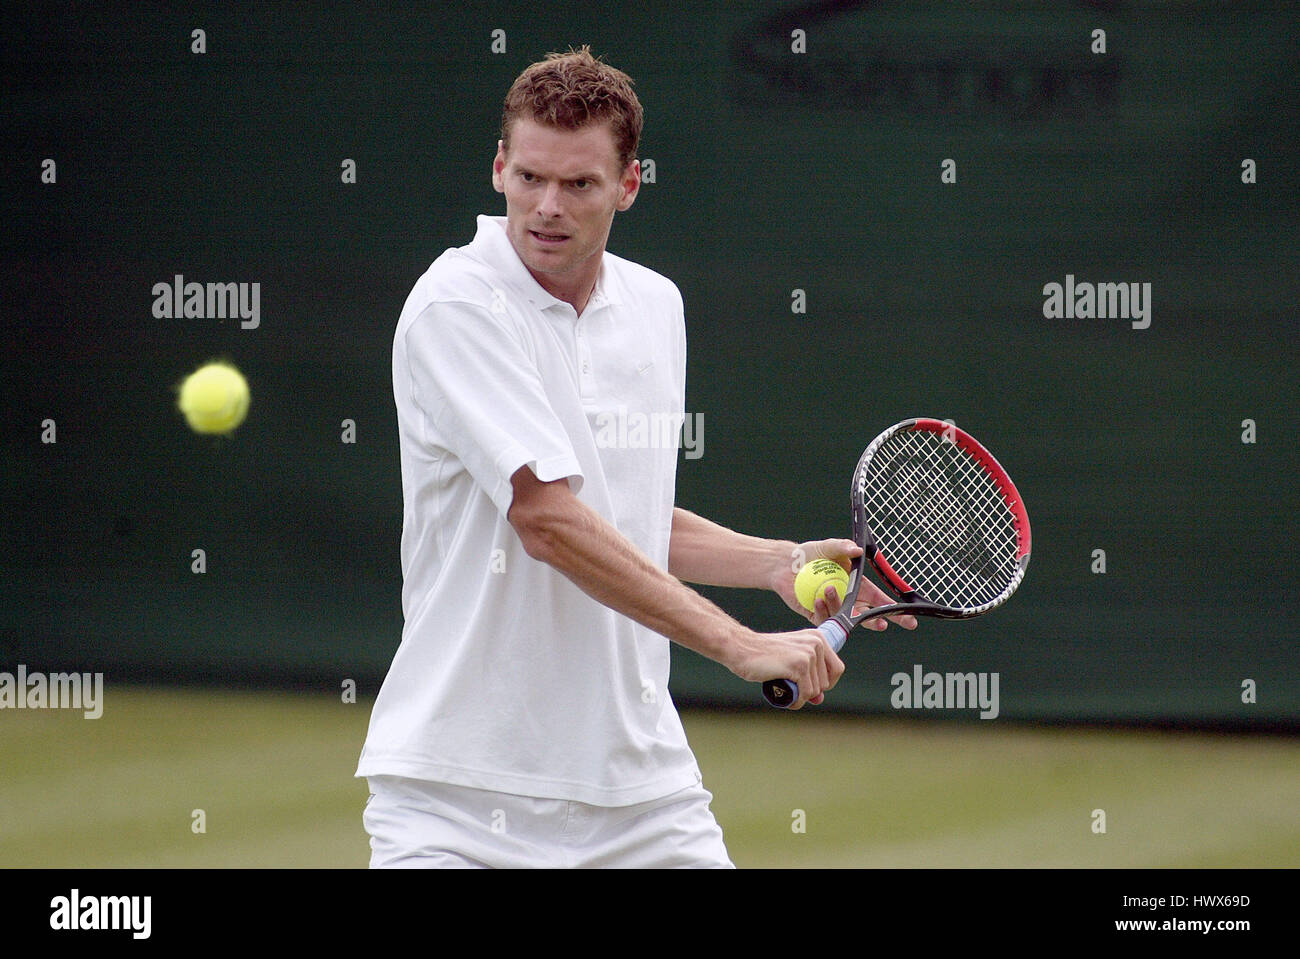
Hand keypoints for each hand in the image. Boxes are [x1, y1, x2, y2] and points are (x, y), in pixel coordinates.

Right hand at [728, 628, 844, 708]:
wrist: (741, 648)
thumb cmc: (763, 655)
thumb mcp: (791, 661)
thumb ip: (808, 677)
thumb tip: (819, 699)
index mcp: (817, 638)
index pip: (837, 669)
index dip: (826, 683)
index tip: (811, 688)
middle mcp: (816, 643)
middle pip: (826, 683)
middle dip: (809, 691)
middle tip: (790, 686)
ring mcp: (808, 654)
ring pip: (815, 691)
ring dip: (800, 696)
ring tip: (783, 687)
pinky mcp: (799, 665)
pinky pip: (805, 694)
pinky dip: (795, 700)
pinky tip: (783, 694)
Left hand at [773, 539, 918, 630]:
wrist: (785, 564)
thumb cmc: (810, 554)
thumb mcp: (828, 546)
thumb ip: (842, 546)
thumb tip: (857, 550)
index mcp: (857, 586)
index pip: (879, 599)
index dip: (894, 610)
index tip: (908, 618)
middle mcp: (848, 600)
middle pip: (868, 617)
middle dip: (878, 622)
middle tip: (883, 623)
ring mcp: (833, 609)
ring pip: (845, 619)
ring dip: (840, 606)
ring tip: (829, 589)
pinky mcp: (817, 615)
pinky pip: (825, 620)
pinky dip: (823, 610)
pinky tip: (817, 598)